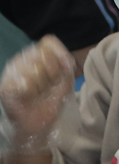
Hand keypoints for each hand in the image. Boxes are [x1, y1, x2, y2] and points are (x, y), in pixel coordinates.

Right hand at [0, 36, 74, 153]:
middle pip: (44, 55)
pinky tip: (29, 98)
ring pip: (35, 69)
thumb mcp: (66, 79)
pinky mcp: (5, 86)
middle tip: (48, 86)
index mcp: (38, 53)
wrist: (39, 121)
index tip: (61, 72)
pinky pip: (26, 83)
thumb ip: (67, 64)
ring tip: (38, 93)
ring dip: (42, 86)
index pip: (48, 42)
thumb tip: (65, 59)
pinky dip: (32, 93)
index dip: (59, 56)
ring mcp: (11, 71)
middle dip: (53, 75)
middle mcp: (23, 58)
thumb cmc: (51, 98)